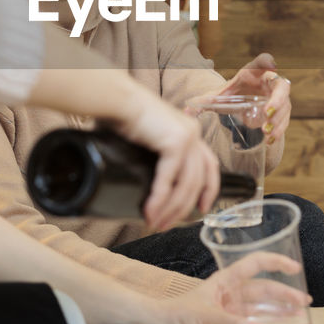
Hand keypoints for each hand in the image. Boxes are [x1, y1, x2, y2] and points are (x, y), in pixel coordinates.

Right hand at [114, 93, 219, 230]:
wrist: (115, 99)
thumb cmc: (121, 115)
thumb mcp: (145, 138)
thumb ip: (150, 156)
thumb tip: (139, 178)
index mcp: (189, 132)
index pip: (208, 166)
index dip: (208, 189)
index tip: (202, 209)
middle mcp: (193, 134)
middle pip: (197, 181)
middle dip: (182, 208)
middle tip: (165, 225)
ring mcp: (188, 137)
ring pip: (186, 185)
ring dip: (170, 209)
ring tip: (155, 223)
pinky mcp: (176, 142)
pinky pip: (170, 180)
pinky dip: (159, 199)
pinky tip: (150, 210)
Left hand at [144, 251, 309, 323]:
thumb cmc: (174, 315)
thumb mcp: (207, 317)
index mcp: (224, 281)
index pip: (254, 264)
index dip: (275, 262)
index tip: (294, 266)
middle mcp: (228, 294)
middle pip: (262, 289)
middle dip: (283, 293)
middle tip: (303, 301)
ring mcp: (227, 311)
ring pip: (258, 309)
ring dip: (276, 311)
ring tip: (296, 316)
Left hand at [186, 53, 291, 148]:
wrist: (242, 103)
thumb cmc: (232, 95)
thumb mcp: (218, 97)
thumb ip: (204, 102)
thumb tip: (186, 111)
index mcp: (253, 73)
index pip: (263, 62)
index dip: (267, 62)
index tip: (271, 64)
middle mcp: (268, 82)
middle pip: (281, 85)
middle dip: (277, 99)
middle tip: (267, 112)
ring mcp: (277, 97)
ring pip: (285, 106)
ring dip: (278, 119)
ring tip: (266, 131)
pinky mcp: (281, 111)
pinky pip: (285, 119)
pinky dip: (279, 129)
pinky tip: (270, 139)